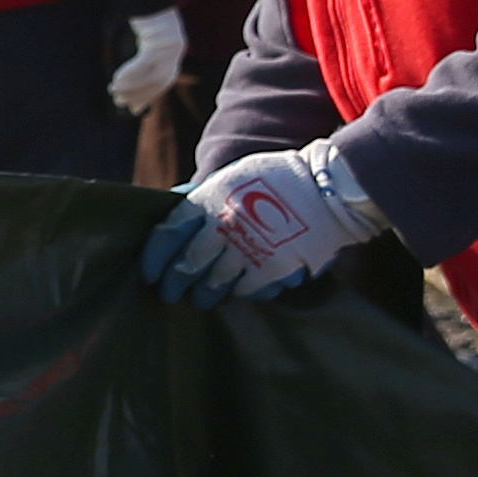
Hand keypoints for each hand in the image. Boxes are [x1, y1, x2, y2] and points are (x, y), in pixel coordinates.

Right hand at [105, 7, 187, 112]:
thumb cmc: (144, 20)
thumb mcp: (142, 41)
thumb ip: (138, 61)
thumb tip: (125, 81)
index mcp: (172, 55)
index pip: (162, 83)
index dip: (147, 97)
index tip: (132, 108)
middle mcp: (174, 53)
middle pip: (159, 82)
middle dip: (138, 94)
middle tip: (118, 101)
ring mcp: (169, 48)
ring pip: (152, 75)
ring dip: (132, 86)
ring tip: (114, 90)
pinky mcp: (159, 40)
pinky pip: (145, 62)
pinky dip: (131, 72)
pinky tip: (117, 78)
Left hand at [148, 142, 381, 301]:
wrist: (327, 187)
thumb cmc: (278, 178)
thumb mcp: (234, 177)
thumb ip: (203, 199)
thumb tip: (175, 214)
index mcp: (209, 199)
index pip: (167, 233)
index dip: (154, 257)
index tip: (150, 273)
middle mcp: (223, 225)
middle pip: (186, 265)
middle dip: (175, 283)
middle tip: (170, 294)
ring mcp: (247, 249)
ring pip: (212, 284)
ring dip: (203, 294)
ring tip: (201, 299)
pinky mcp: (272, 269)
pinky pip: (245, 291)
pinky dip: (239, 293)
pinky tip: (237, 292)